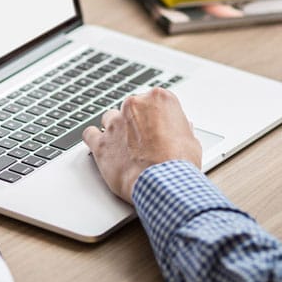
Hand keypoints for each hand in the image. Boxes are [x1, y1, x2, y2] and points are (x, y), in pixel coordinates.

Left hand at [82, 87, 202, 202]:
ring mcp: (115, 122)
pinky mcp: (101, 142)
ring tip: (124, 146)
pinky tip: (101, 146)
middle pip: (131, 108)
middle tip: (144, 141)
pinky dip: (94, 139)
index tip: (158, 128)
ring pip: (109, 118)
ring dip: (116, 129)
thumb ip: (181, 129)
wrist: (163, 183)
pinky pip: (89, 134)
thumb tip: (180, 129)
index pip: (154, 101)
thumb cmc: (179, 163)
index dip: (156, 117)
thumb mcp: (191, 141)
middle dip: (136, 122)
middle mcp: (134, 105)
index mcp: (159, 99)